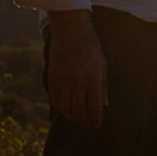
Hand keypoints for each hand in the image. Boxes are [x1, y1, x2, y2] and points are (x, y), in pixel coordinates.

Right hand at [47, 10, 108, 128]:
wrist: (70, 29)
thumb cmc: (91, 46)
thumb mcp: (102, 64)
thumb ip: (103, 86)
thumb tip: (104, 106)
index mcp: (93, 77)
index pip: (94, 107)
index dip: (95, 119)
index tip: (97, 125)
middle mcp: (78, 81)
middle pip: (79, 110)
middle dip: (84, 121)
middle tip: (87, 126)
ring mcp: (63, 79)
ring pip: (66, 108)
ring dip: (72, 118)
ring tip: (77, 121)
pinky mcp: (52, 77)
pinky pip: (55, 99)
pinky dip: (60, 109)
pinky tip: (65, 111)